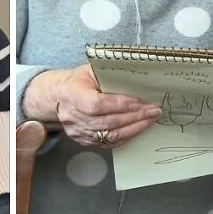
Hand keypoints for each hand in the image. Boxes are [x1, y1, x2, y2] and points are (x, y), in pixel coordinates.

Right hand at [35, 65, 159, 148]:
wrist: (59, 96)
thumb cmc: (78, 81)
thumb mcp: (90, 70)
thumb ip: (109, 75)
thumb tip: (136, 80)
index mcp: (72, 94)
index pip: (97, 104)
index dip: (120, 105)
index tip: (139, 102)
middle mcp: (73, 116)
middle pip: (107, 122)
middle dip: (135, 117)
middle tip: (153, 111)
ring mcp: (77, 131)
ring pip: (110, 135)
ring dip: (134, 128)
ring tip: (150, 120)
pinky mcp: (84, 141)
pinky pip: (108, 143)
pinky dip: (126, 137)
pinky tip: (137, 129)